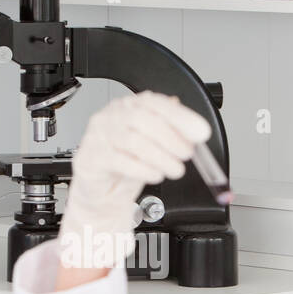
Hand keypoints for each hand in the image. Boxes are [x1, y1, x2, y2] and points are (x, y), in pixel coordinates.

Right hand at [58, 90, 210, 272]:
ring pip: (132, 140)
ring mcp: (99, 135)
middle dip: (171, 137)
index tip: (201, 132)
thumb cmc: (127, 163)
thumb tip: (193, 129)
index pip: (156, 103)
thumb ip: (172, 133)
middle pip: (142, 119)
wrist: (102, 190)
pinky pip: (119, 161)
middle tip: (187, 153)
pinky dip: (142, 169)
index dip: (181, 117)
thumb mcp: (154, 146)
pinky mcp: (92, 157)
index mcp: (129, 107)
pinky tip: (155, 175)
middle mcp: (113, 116)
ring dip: (160, 157)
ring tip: (175, 169)